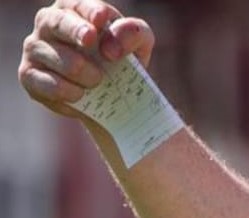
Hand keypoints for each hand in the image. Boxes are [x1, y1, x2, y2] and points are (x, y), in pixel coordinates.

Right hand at [17, 0, 154, 118]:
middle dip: (75, 31)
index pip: (79, 3)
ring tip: (97, 81)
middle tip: (90, 40)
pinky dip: (67, 91)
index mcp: (74, 9)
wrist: (109, 94)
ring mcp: (35, 48)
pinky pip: (46, 83)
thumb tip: (112, 46)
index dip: (89, 11)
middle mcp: (48, 23)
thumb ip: (133, 34)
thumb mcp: (138, 44)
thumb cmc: (120, 59)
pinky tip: (79, 95)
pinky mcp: (29, 74)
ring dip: (82, 73)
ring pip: (56, 57)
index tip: (101, 19)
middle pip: (57, 22)